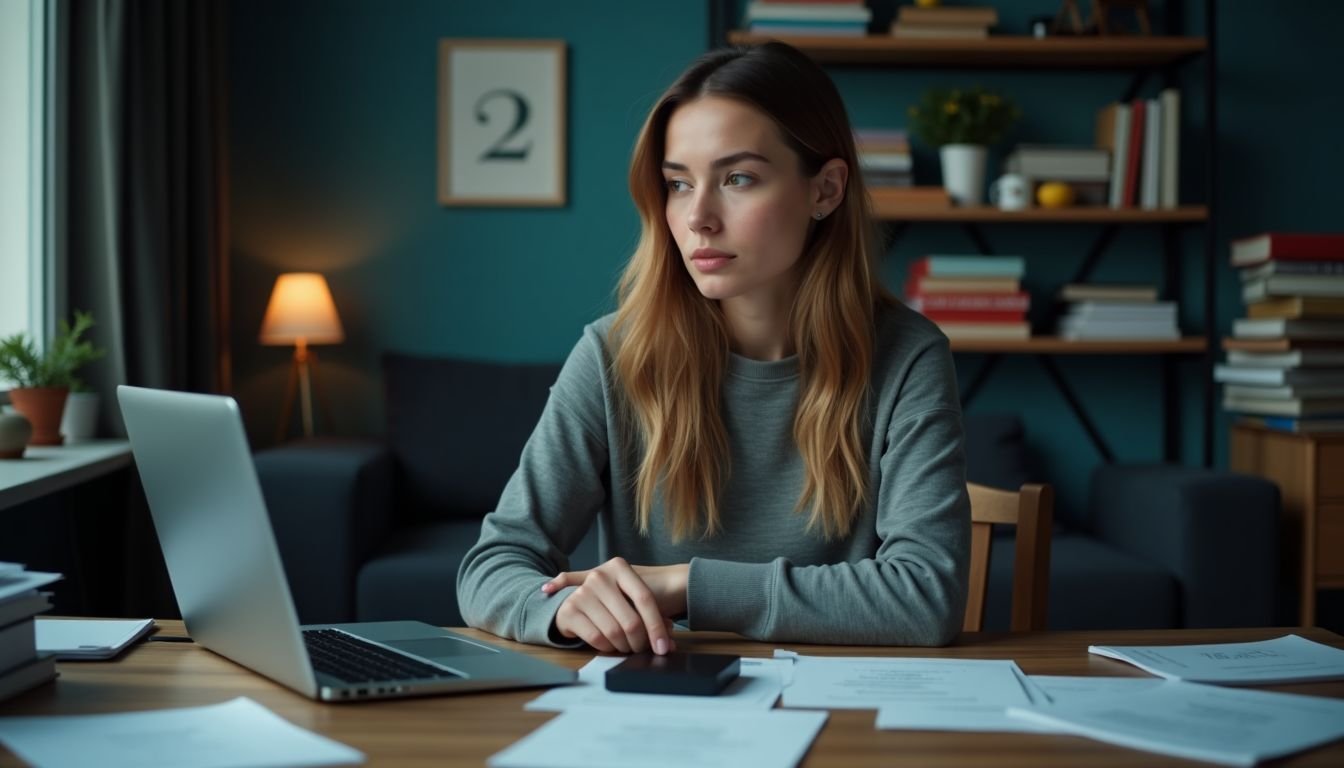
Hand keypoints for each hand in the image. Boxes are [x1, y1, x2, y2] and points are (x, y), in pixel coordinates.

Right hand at [541, 558, 687, 654]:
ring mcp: (582, 592)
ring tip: (626, 646)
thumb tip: (668, 644)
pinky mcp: (569, 610)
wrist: (572, 597)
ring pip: (614, 632)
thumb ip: (652, 617)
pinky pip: (597, 638)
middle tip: (641, 648)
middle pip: (631, 620)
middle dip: (640, 642)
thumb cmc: (610, 599)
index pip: (645, 599)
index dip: (656, 626)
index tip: (663, 647)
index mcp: (619, 567)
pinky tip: (609, 644)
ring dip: (624, 647)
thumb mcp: (631, 599)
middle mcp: (599, 576)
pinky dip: (607, 647)